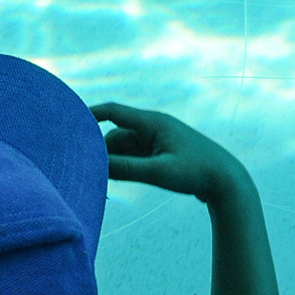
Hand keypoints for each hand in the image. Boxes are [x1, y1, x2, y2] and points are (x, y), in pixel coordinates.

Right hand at [92, 103, 244, 202]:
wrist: (228, 181)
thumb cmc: (197, 173)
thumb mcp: (159, 172)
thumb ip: (127, 169)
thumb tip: (97, 166)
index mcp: (153, 123)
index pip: (113, 112)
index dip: (89, 115)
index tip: (67, 122)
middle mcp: (153, 127)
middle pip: (115, 134)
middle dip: (99, 150)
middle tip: (81, 167)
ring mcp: (157, 140)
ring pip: (123, 148)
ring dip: (111, 161)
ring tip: (97, 180)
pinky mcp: (161, 153)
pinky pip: (134, 156)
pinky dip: (123, 166)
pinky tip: (113, 182)